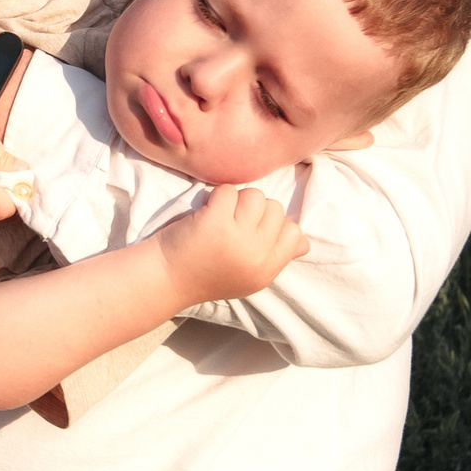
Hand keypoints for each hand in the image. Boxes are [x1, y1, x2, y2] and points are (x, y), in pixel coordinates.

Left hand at [153, 186, 307, 304]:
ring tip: (218, 218)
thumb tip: (305, 243)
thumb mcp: (248, 276)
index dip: (272, 225)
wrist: (165, 280)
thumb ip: (277, 258)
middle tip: (229, 225)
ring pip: (255, 196)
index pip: (294, 233)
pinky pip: (229, 191)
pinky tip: (204, 214)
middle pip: (275, 209)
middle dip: (253, 210)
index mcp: (267, 271)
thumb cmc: (205, 272)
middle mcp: (258, 257)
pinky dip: (216, 197)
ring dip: (236, 200)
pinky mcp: (217, 223)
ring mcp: (239, 239)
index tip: (249, 232)